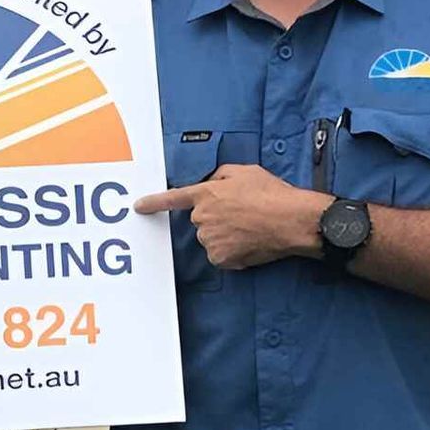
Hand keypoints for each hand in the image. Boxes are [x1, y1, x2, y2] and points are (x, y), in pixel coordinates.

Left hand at [133, 164, 332, 270]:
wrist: (290, 219)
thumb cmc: (271, 193)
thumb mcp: (244, 172)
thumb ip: (221, 176)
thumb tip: (214, 184)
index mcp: (206, 193)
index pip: (173, 198)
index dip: (154, 203)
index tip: (138, 207)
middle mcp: (203, 217)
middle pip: (202, 221)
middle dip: (217, 218)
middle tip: (243, 214)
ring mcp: (210, 239)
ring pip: (212, 239)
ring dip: (226, 236)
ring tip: (250, 229)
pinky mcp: (221, 258)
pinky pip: (222, 257)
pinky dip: (233, 253)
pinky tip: (250, 243)